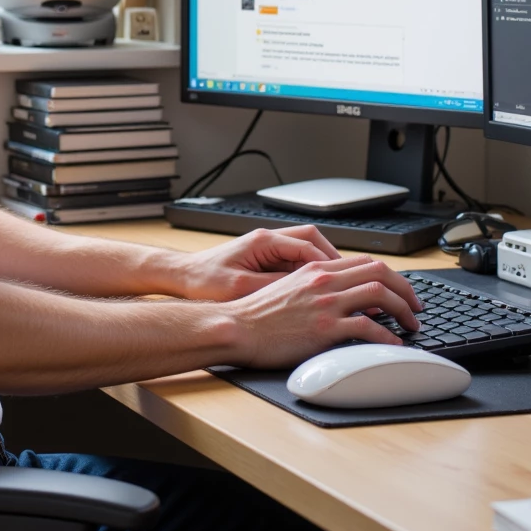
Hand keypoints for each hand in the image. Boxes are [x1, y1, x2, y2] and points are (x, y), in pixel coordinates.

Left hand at [166, 225, 346, 301]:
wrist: (182, 277)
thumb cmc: (204, 281)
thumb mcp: (240, 288)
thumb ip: (273, 286)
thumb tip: (303, 291)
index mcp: (262, 241)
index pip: (306, 244)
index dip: (327, 262)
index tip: (342, 278)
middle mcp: (267, 240)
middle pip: (311, 240)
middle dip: (331, 258)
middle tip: (347, 278)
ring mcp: (266, 248)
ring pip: (304, 249)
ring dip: (321, 265)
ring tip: (336, 284)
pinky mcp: (263, 259)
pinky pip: (293, 260)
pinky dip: (307, 272)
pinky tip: (314, 289)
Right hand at [227, 259, 423, 368]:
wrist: (237, 328)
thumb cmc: (257, 314)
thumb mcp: (288, 287)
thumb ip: (315, 286)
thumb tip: (341, 295)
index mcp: (316, 270)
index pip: (365, 262)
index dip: (391, 276)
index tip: (401, 290)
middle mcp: (324, 281)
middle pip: (380, 273)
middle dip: (406, 289)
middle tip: (416, 307)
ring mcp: (326, 304)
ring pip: (379, 295)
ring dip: (403, 310)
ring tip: (411, 325)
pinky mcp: (325, 329)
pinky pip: (367, 329)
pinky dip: (387, 336)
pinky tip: (394, 344)